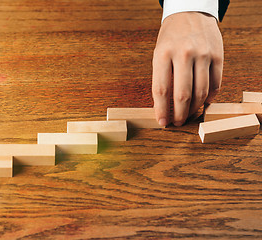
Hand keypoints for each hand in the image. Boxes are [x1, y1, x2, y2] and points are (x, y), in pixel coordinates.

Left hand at [152, 12, 222, 126]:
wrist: (190, 13)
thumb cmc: (171, 37)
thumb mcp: (159, 53)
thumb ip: (162, 77)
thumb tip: (164, 107)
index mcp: (163, 54)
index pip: (161, 90)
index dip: (161, 110)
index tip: (162, 123)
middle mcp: (183, 54)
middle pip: (182, 94)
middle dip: (180, 114)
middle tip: (178, 123)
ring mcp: (203, 54)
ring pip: (201, 92)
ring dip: (195, 109)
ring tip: (189, 115)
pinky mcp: (218, 55)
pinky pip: (216, 84)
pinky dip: (210, 97)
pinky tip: (203, 102)